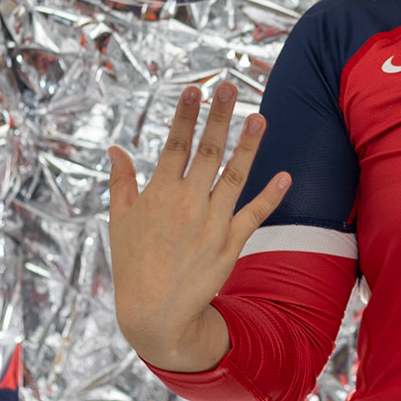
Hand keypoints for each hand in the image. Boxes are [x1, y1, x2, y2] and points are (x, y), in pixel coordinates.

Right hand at [108, 82, 288, 369]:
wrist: (155, 314)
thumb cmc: (133, 264)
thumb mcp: (119, 221)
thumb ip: (121, 182)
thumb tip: (116, 149)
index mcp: (158, 194)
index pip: (174, 145)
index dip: (186, 115)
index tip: (196, 88)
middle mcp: (186, 203)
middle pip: (207, 152)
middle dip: (219, 117)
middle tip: (230, 87)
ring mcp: (210, 223)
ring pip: (234, 176)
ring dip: (248, 146)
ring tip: (259, 118)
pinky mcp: (229, 244)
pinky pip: (254, 215)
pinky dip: (270, 197)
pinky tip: (284, 176)